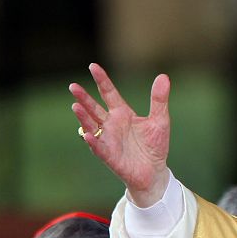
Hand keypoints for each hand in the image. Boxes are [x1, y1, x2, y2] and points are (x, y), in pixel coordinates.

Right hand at [69, 63, 170, 207]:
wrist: (154, 171)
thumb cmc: (155, 145)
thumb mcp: (160, 120)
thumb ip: (159, 100)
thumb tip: (163, 77)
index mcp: (123, 113)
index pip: (109, 93)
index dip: (101, 80)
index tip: (93, 66)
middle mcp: (111, 124)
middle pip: (94, 108)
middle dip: (84, 98)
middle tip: (73, 86)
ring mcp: (108, 139)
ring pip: (91, 126)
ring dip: (83, 117)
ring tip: (75, 106)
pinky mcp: (109, 155)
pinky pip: (98, 147)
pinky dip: (92, 141)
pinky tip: (87, 134)